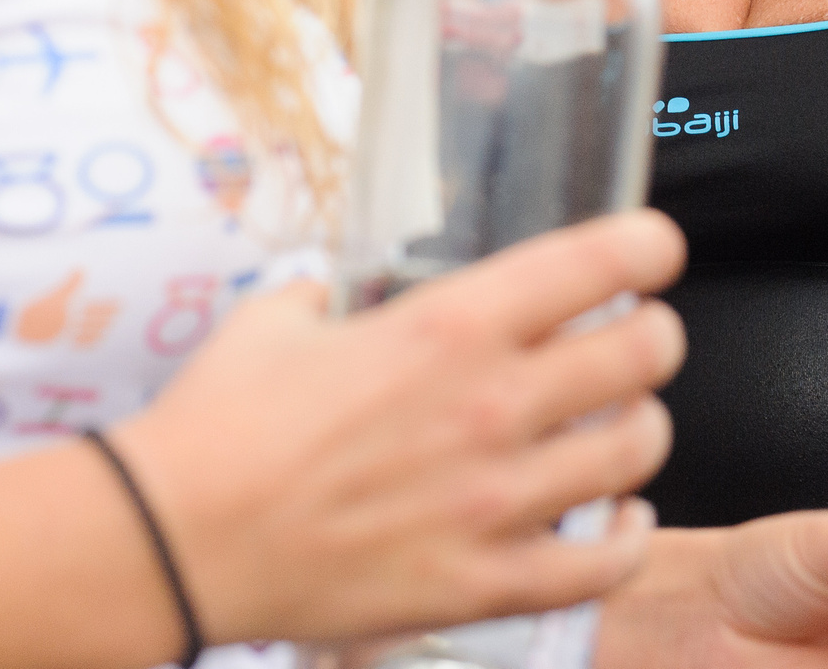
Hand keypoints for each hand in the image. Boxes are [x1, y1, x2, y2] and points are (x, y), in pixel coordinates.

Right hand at [117, 209, 687, 646]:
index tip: (651, 250)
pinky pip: (601, 562)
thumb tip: (356, 295)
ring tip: (620, 427)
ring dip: (639, 430)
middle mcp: (491, 404)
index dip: (647, 246)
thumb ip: (342, 296)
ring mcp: (495, 499)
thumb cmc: (219, 428)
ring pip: (637, 450)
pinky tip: (616, 520)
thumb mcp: (282, 317)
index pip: (599, 260)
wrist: (175, 540)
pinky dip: (624, 538)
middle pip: (643, 352)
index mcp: (450, 324)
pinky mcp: (482, 581)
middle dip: (652, 336)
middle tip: (638, 338)